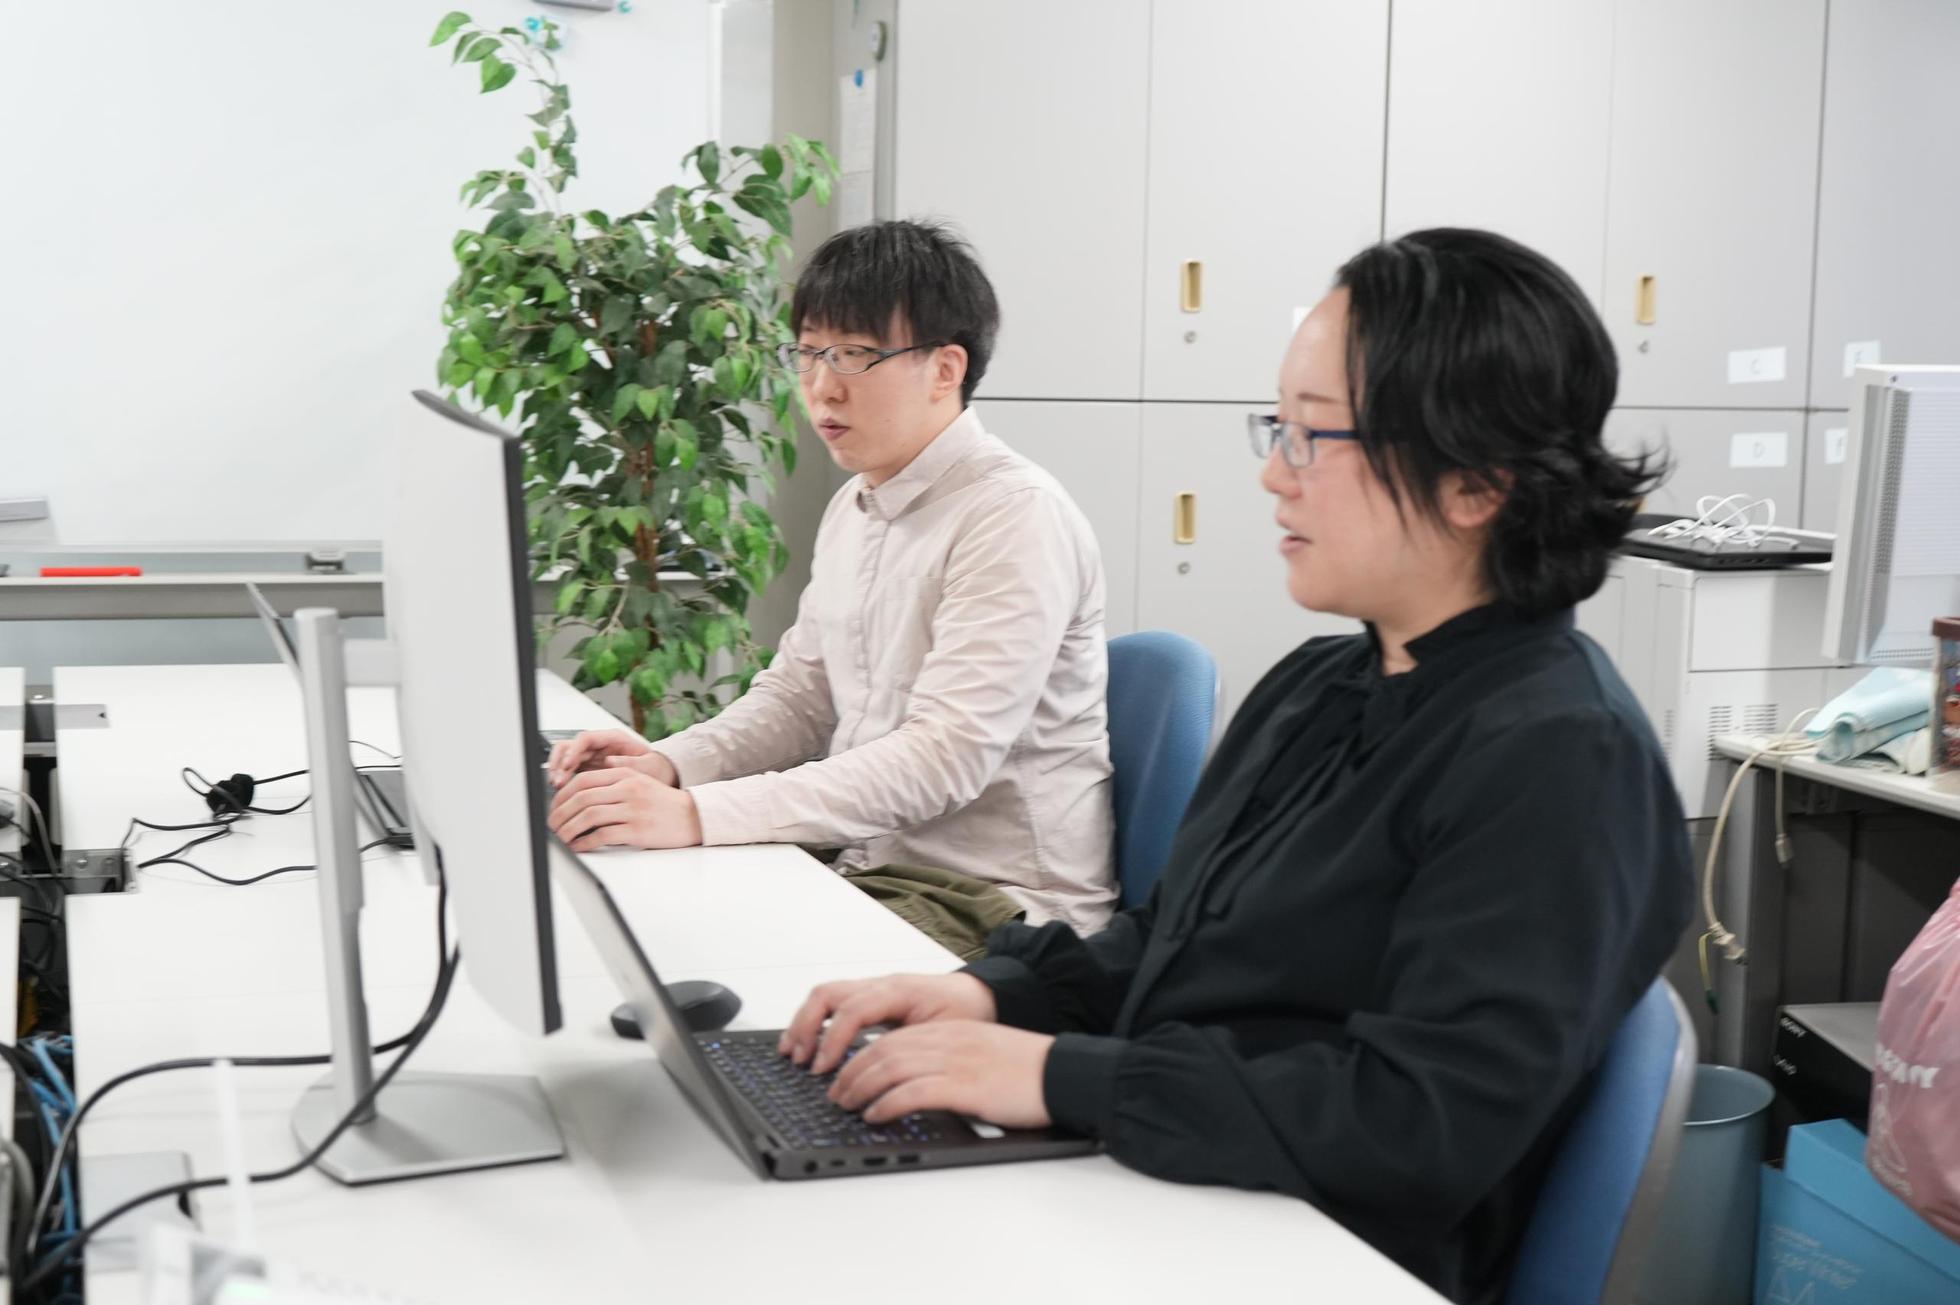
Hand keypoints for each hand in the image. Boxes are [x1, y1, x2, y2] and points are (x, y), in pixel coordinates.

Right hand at [546, 730, 676, 787]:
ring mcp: (593, 756)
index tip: (568, 765)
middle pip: (570, 746)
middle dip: (560, 762)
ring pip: (566, 756)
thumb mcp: (648, 766)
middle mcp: (600, 745)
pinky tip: (562, 789)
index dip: (574, 750)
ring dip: (558, 770)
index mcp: (614, 739)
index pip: (586, 738)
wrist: (659, 776)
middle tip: (558, 781)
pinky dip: (563, 777)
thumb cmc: (655, 769)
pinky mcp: (589, 768)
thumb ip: (629, 763)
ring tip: (557, 786)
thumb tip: (609, 761)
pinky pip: (570, 769)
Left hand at [547, 766, 700, 850]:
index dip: (562, 795)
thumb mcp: (640, 781)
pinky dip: (585, 843)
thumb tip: (582, 789)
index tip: (555, 807)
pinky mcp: (637, 830)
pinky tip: (579, 846)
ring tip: (561, 837)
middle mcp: (628, 789)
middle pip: (582, 798)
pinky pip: (602, 836)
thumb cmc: (664, 803)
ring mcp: (633, 810)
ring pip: (588, 817)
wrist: (693, 816)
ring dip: (569, 829)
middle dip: (560, 813)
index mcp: (625, 775)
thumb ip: (614, 780)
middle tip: (552, 824)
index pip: (583, 780)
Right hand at [781, 973, 997, 1072]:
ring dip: (805, 1023)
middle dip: (807, 1027)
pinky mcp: (871, 998)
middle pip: (828, 994)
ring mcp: (873, 988)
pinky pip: (834, 1003)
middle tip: (799, 1060)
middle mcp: (880, 984)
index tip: (823, 1068)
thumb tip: (877, 1074)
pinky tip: (810, 1045)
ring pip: (825, 995)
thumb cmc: (968, 1012)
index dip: (832, 1039)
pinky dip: (816, 1022)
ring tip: (793, 1053)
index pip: (852, 1009)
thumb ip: (910, 1049)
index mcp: (898, 990)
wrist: (982, 995)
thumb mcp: (944, 1035)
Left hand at [829, 1022, 1054, 1128]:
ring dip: (861, 1087)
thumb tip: (918, 1085)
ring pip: (891, 1067)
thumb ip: (951, 1062)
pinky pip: (913, 1092)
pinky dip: (887, 1103)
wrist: (1063, 1073)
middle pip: (884, 1049)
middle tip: (836, 1094)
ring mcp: (955, 1062)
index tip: (846, 1074)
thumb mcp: (982, 1056)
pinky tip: (875, 1115)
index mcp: (953, 1032)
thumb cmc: (1028, 1071)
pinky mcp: (964, 1086)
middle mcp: (949, 1041)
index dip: (862, 1055)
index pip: (894, 1037)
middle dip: (853, 1072)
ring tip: (847, 1105)